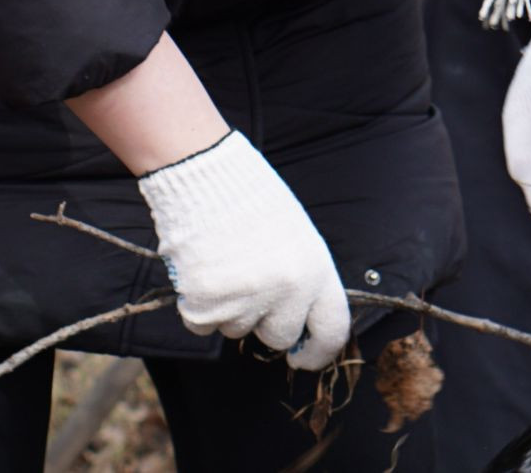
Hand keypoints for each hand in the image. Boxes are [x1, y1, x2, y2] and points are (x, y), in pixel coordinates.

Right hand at [136, 130, 351, 367]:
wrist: (204, 174)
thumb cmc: (250, 199)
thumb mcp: (296, 235)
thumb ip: (303, 278)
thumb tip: (300, 321)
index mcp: (316, 270)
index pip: (332, 330)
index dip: (318, 351)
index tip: (302, 357)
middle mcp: (287, 291)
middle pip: (279, 337)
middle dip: (264, 321)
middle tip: (248, 285)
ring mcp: (246, 300)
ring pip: (237, 330)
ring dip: (229, 307)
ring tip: (224, 262)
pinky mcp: (206, 305)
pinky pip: (202, 324)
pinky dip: (198, 305)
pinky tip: (201, 268)